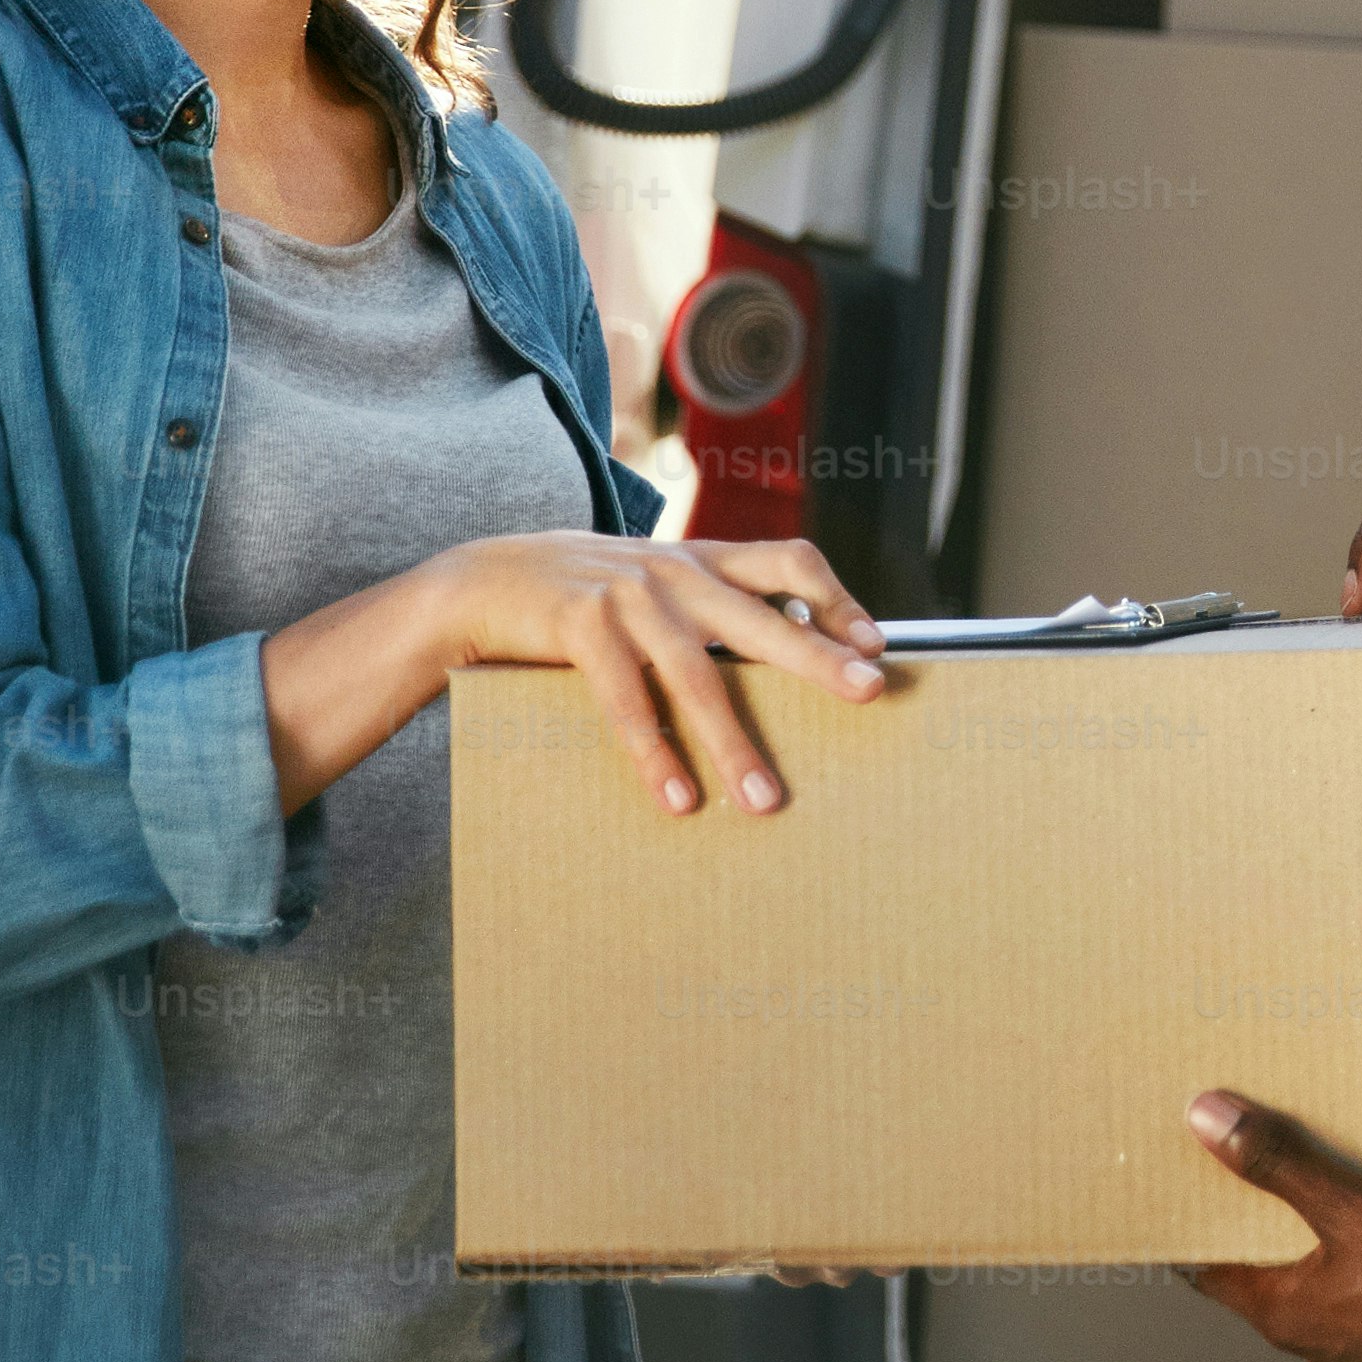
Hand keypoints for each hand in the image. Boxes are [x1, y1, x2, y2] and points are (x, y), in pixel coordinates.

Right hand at [409, 532, 887, 816]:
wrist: (484, 579)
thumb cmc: (588, 598)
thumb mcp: (655, 585)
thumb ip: (710, 607)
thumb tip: (787, 653)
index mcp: (702, 560)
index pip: (789, 561)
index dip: (836, 598)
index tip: (876, 644)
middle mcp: (675, 570)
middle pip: (762, 617)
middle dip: (819, 657)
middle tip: (869, 693)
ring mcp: (628, 595)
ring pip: (696, 676)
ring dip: (733, 743)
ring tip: (764, 800)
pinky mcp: (580, 625)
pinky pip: (627, 702)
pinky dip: (655, 754)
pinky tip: (678, 799)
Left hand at [1178, 1092, 1361, 1361]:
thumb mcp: (1353, 1202)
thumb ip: (1277, 1163)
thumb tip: (1203, 1121)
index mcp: (1293, 1318)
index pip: (1215, 1277)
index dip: (1197, 1237)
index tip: (1185, 1204)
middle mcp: (1326, 1356)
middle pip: (1277, 1293)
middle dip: (1273, 1246)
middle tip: (1272, 1193)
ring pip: (1339, 1313)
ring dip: (1338, 1273)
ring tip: (1355, 1218)